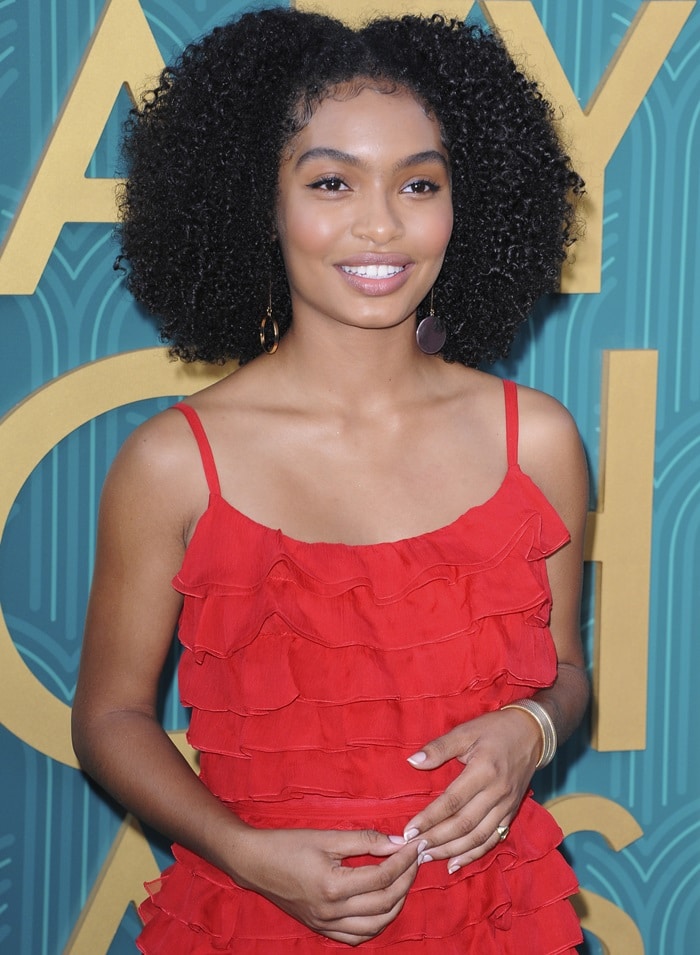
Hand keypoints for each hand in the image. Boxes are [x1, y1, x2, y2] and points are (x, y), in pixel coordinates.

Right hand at [233, 827, 419, 945]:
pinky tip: (382, 906)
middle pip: (384, 902)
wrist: (255, 863)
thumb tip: (396, 842)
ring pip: (375, 926)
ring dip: (396, 905)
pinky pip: (356, 937)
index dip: (404, 861)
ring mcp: (326, 924)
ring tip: (403, 881)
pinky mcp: (321, 928)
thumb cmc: (288, 845)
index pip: (382, 876)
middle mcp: (331, 911)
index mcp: (333, 885)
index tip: (415, 845)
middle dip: (406, 880)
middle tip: (414, 860)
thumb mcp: (327, 836)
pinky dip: (376, 925)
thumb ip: (364, 840)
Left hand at [402, 709, 540, 872]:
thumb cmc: (494, 729)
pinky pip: (492, 840)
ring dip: (451, 851)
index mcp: (483, 771)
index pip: (452, 802)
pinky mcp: (511, 813)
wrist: (531, 733)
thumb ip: (439, 748)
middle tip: (413, 849)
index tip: (409, 831)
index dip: (429, 819)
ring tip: (427, 858)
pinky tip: (455, 863)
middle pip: (464, 825)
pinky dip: (473, 854)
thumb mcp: (465, 731)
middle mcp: (496, 793)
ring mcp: (506, 806)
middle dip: (436, 840)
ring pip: (477, 837)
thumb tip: (413, 761)